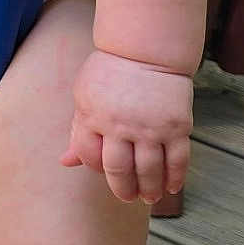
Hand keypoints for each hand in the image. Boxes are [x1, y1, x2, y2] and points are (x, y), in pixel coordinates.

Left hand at [59, 49, 192, 203]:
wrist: (147, 48)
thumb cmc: (111, 70)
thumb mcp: (85, 94)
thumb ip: (78, 130)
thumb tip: (66, 162)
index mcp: (92, 116)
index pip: (88, 155)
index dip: (94, 167)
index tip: (103, 171)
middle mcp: (120, 125)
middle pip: (118, 170)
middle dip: (123, 189)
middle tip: (128, 196)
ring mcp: (150, 127)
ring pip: (149, 171)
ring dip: (150, 189)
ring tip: (150, 196)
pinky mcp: (176, 126)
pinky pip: (177, 161)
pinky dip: (175, 178)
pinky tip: (172, 186)